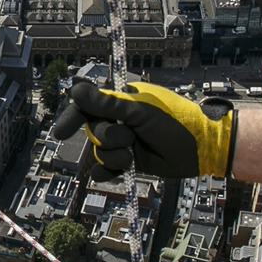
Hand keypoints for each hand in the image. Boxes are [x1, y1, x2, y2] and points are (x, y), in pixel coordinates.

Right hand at [52, 81, 236, 181]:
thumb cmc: (175, 122)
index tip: (61, 133)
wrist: (200, 149)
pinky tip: (121, 170)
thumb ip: (106, 103)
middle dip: (109, 138)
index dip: (73, 117)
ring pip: (99, 152)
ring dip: (115, 156)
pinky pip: (105, 170)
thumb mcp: (139, 111)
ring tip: (134, 153)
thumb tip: (75, 89)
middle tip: (130, 136)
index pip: (87, 105)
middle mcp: (119, 120)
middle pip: (93, 131)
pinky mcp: (128, 161)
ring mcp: (123, 141)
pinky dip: (109, 172)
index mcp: (120, 101)